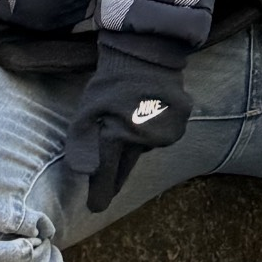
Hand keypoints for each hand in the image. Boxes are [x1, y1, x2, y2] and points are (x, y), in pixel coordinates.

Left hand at [63, 39, 192, 212]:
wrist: (148, 53)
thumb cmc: (112, 81)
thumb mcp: (87, 107)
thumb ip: (81, 141)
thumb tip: (84, 173)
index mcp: (117, 135)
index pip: (106, 173)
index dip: (100, 192)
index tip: (95, 208)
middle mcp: (143, 140)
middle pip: (126, 167)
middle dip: (115, 178)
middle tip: (107, 192)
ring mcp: (165, 133)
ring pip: (144, 149)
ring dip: (134, 145)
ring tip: (128, 122)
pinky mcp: (180, 125)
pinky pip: (161, 137)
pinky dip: (152, 131)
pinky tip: (146, 114)